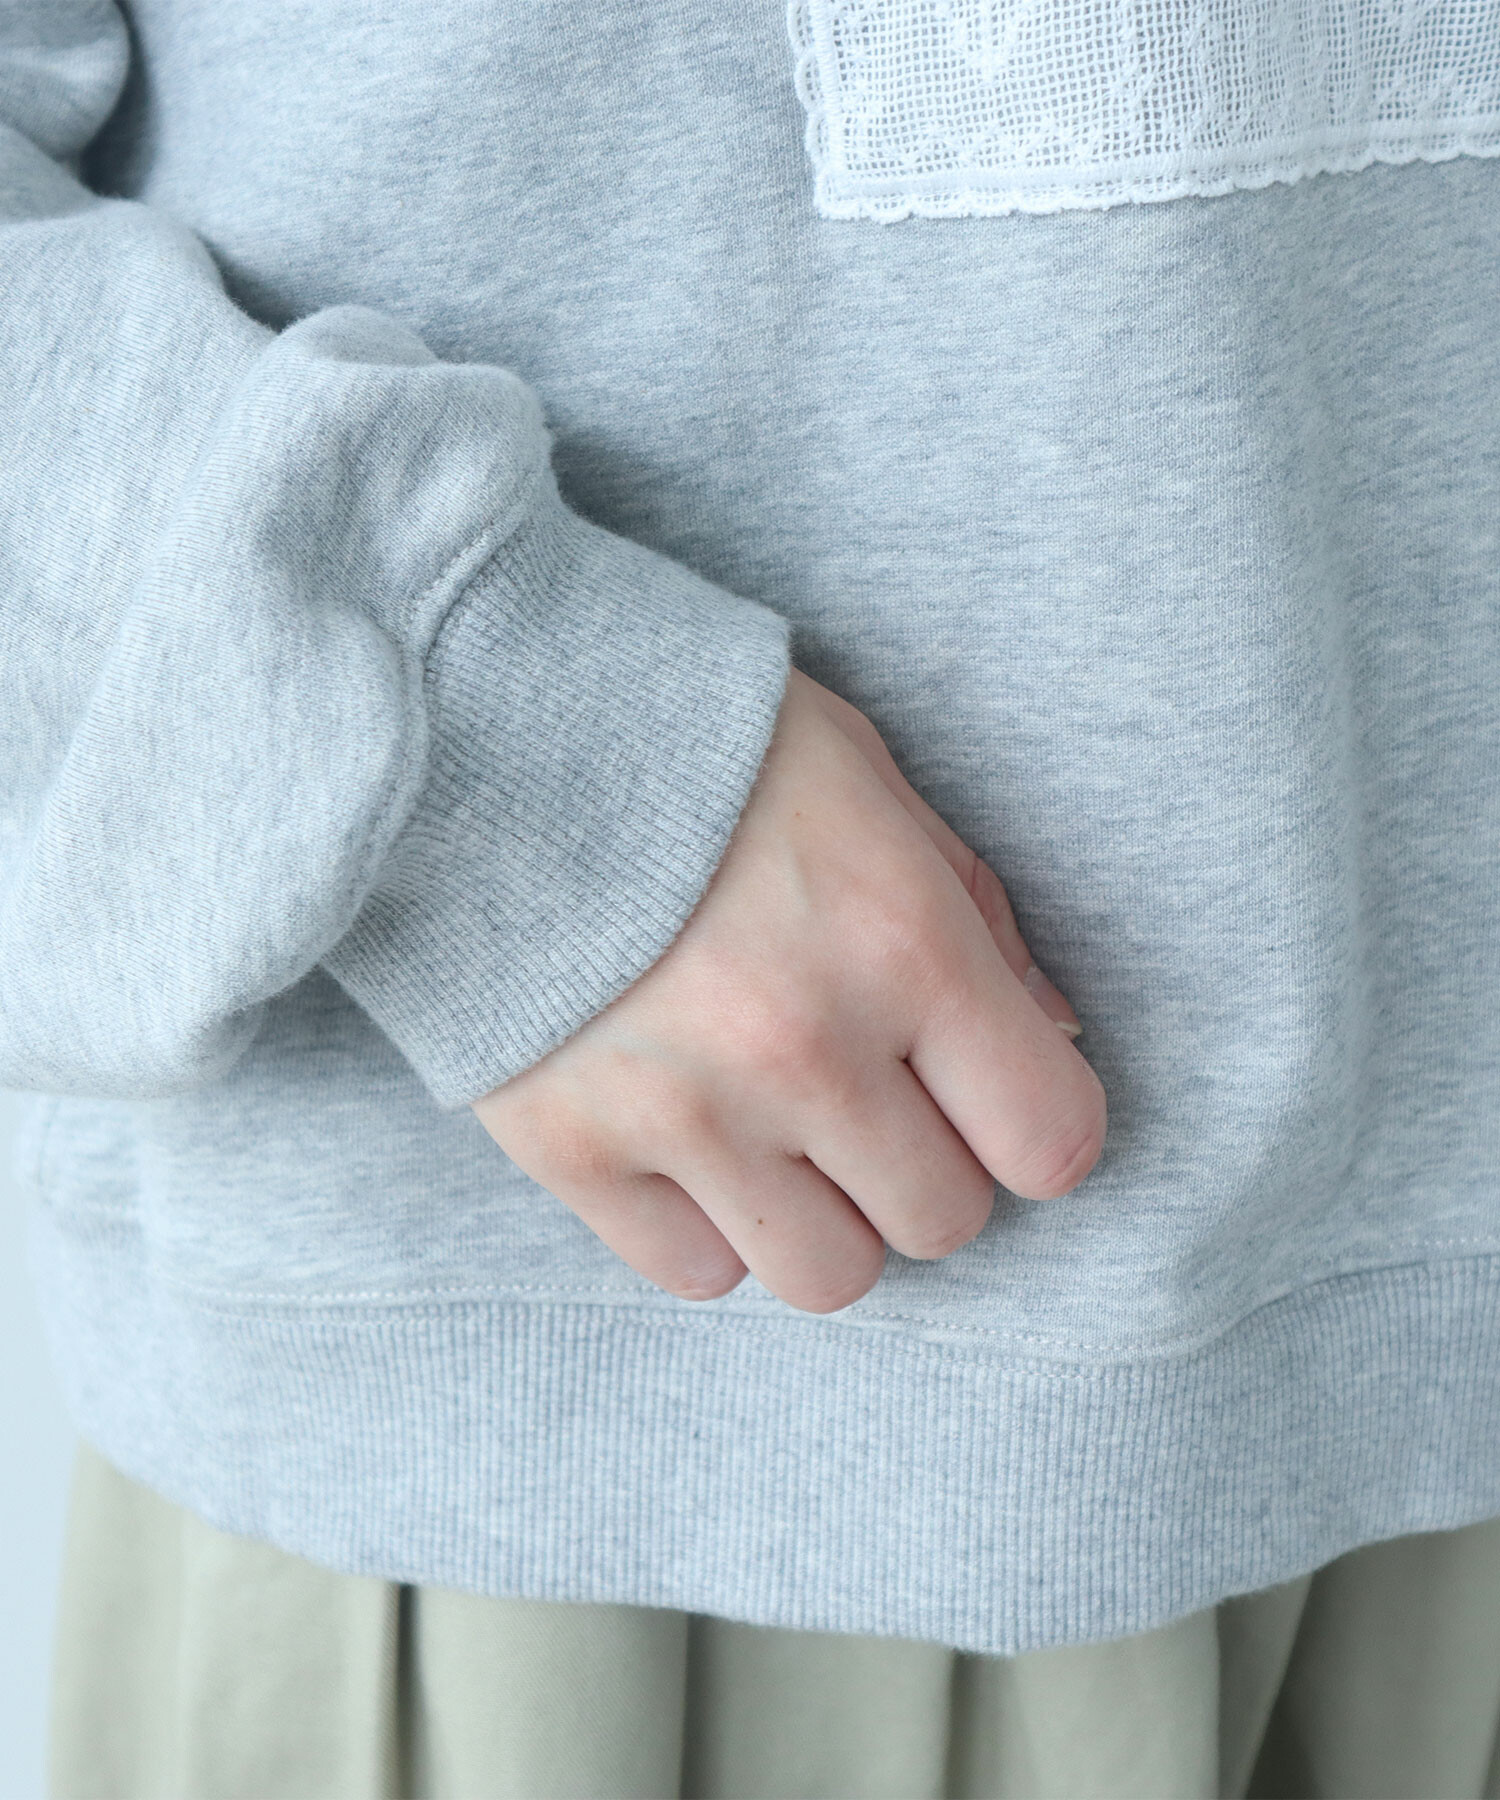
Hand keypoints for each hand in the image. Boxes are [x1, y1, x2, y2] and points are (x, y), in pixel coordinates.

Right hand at [472, 669, 1104, 1313]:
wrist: (483, 734)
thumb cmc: (700, 744)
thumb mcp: (867, 779)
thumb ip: (973, 910)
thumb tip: (1051, 1030)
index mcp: (902, 943)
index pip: (1050, 1138)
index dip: (1037, 1125)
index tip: (995, 1094)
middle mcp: (804, 1048)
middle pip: (942, 1220)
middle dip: (925, 1165)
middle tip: (871, 1092)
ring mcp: (683, 1114)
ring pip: (829, 1277)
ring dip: (828, 1218)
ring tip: (782, 1131)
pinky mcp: (573, 1153)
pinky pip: (698, 1273)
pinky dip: (710, 1224)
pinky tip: (689, 1139)